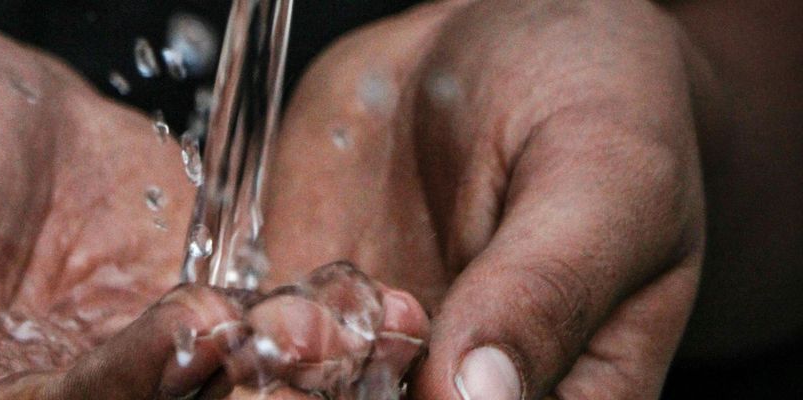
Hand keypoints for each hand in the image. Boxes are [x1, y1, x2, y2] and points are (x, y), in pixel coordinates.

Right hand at [0, 25, 429, 398]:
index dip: (118, 390)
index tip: (189, 330)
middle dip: (234, 392)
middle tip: (304, 343)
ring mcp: (126, 369)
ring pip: (217, 394)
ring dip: (288, 372)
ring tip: (343, 321)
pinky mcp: (183, 320)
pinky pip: (255, 337)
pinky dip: (312, 327)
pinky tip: (371, 306)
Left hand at [263, 0, 705, 397]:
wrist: (512, 29)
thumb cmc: (601, 96)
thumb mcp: (601, 181)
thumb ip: (544, 289)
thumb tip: (481, 397)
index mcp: (571, 384)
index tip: (396, 385)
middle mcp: (465, 382)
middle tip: (289, 367)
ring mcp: (383, 347)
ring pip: (310, 396)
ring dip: (267, 379)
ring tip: (266, 329)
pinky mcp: (317, 298)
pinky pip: (261, 336)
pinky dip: (224, 333)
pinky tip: (209, 315)